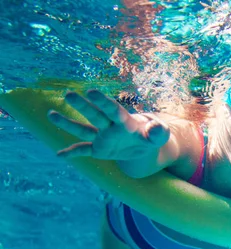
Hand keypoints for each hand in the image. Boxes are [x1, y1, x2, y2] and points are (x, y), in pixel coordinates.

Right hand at [48, 90, 168, 159]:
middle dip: (83, 107)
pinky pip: (83, 150)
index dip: (104, 102)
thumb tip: (158, 128)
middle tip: (69, 94)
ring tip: (51, 114)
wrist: (145, 145)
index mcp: (125, 122)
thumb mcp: (160, 135)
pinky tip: (59, 155)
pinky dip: (72, 153)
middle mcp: (110, 127)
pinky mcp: (99, 149)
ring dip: (68, 123)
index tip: (92, 92)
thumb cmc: (152, 136)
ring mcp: (103, 138)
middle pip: (96, 116)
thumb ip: (159, 132)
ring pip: (84, 130)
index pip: (114, 111)